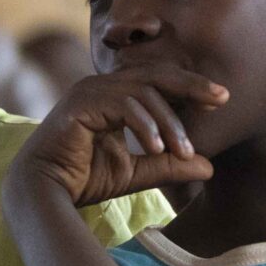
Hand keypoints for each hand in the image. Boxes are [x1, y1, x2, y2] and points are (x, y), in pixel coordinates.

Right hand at [15, 63, 224, 206]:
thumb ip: (169, 165)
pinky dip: (144, 125)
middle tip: (221, 98)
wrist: (44, 191)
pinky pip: (123, 104)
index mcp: (114, 95)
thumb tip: (210, 166)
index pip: (159, 82)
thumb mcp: (137, 172)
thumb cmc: (84, 179)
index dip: (189, 89)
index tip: (219, 101)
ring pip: (143, 92)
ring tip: (182, 151)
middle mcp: (101, 86)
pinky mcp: (81, 103)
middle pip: (156, 74)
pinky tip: (156, 148)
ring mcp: (89, 90)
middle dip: (191, 85)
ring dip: (168, 121)